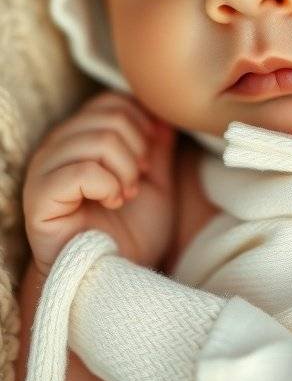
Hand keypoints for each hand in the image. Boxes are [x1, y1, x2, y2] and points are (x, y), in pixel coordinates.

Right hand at [22, 90, 177, 276]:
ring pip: (98, 140)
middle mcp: (57, 146)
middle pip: (110, 117)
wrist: (115, 280)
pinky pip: (81, 170)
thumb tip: (163, 114)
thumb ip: (158, 145)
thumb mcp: (157, 181)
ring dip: (124, 171)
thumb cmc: (132, 234)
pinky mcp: (40, 196)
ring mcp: (44, 169)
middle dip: (137, 151)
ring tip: (123, 196)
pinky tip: (110, 201)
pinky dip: (106, 185)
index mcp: (81, 136)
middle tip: (135, 184)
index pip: (112, 101)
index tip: (148, 161)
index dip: (141, 125)